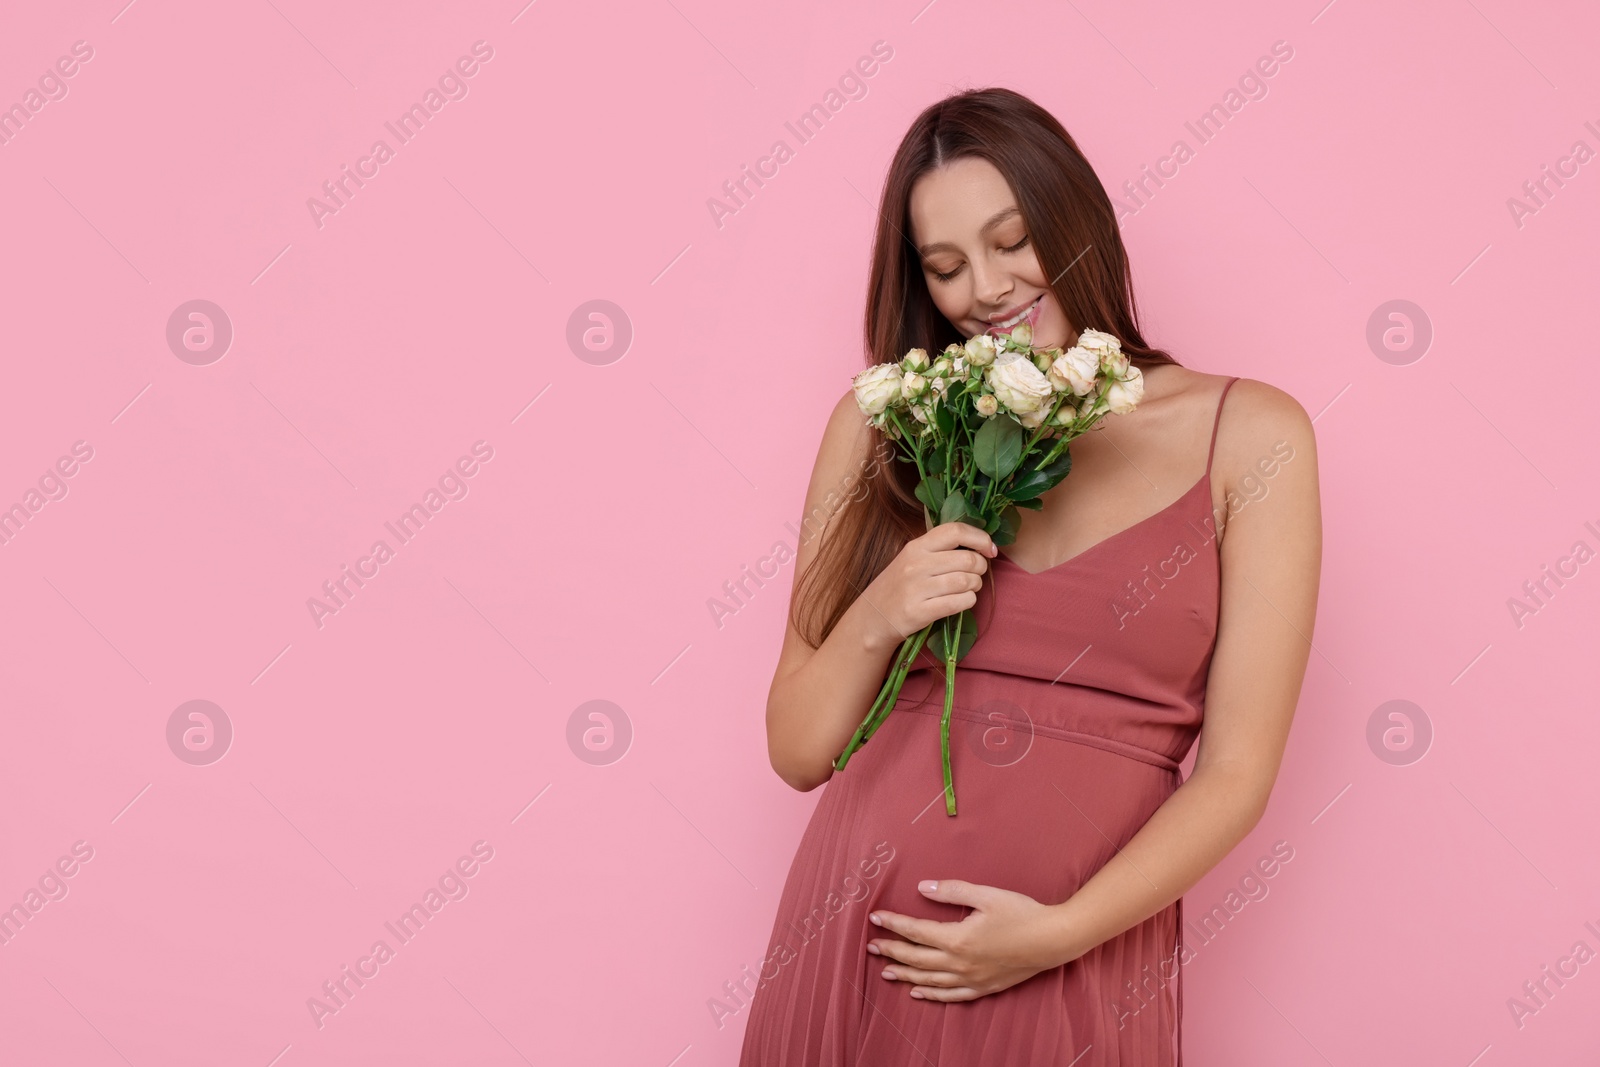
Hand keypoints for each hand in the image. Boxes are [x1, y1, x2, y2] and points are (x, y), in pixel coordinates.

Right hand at [859, 522, 996, 652]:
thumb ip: (940, 550)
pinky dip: (968, 601)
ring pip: (966, 581)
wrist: (872, 617)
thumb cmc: (899, 586)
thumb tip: (981, 546)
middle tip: (977, 574)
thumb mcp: (912, 559)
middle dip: (981, 567)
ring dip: (976, 585)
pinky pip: (958, 602)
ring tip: (970, 588)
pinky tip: (963, 600)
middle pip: (967, 558)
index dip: (980, 538)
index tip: (990, 549)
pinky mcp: (919, 612)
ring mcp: (916, 588)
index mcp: (916, 546)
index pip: (955, 530)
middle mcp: (916, 564)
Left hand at [866, 879, 1070, 1001]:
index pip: (916, 931)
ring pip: (929, 980)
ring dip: (905, 974)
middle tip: (871, 945)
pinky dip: (932, 995)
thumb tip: (923, 887)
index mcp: (958, 939)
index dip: (893, 924)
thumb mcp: (986, 895)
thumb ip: (952, 891)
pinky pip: (951, 995)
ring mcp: (972, 978)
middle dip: (892, 950)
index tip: (875, 917)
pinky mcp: (984, 987)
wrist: (1053, 940)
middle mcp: (960, 963)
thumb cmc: (1021, 913)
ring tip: (885, 970)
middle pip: (917, 958)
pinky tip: (918, 992)